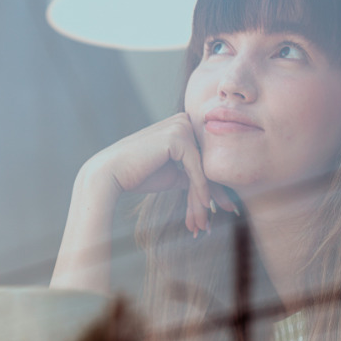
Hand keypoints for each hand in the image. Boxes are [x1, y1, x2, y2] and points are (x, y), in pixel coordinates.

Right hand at [86, 113, 236, 235]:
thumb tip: (214, 189)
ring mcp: (181, 126)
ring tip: (208, 219)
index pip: (205, 157)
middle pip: (207, 162)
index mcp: (182, 125)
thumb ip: (191, 174)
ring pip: (204, 167)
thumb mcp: (173, 174)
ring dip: (207, 195)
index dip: (215, 183)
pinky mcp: (177, 137)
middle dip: (215, 191)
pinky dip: (201, 189)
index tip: (228, 205)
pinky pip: (196, 168)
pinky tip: (206, 206)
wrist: (110, 174)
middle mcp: (184, 121)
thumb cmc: (138, 174)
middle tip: (230, 212)